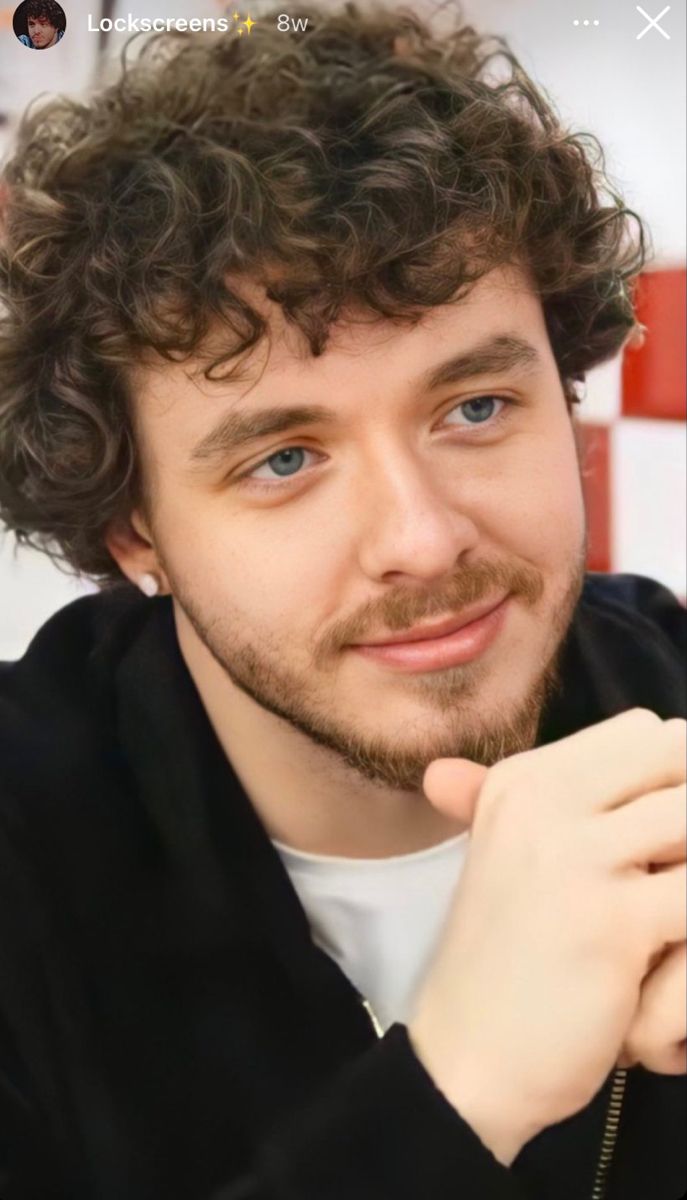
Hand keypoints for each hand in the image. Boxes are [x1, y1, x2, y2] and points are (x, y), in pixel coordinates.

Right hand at [406, 710, 685, 1165]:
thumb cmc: (501, 962)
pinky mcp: (613, 920)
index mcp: (522, 781)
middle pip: (678, 756)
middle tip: (671, 873)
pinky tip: (671, 949)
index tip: (660, 840)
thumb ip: (513, 800)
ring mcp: (576, 856)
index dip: (672, 779)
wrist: (469, 1060)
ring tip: (672, 913)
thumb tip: (453, 768)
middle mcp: (543, 801)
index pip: (644, 732)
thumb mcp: (501, 860)